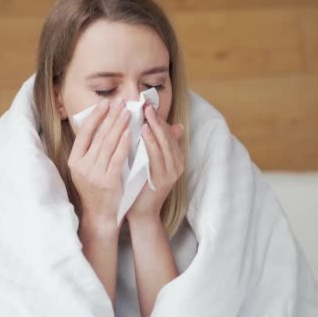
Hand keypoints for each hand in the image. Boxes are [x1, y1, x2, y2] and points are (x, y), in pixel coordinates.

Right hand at [68, 98, 130, 227]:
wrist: (100, 215)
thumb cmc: (96, 189)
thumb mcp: (86, 169)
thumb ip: (92, 149)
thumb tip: (104, 124)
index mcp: (74, 161)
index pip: (84, 133)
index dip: (95, 116)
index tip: (105, 103)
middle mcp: (82, 166)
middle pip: (98, 136)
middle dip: (111, 117)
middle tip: (121, 103)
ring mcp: (94, 174)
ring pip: (108, 144)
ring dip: (119, 126)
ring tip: (128, 112)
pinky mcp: (108, 181)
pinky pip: (117, 158)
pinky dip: (123, 143)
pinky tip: (130, 132)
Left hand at [126, 105, 183, 221]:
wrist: (141, 214)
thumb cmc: (140, 187)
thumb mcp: (147, 163)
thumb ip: (151, 146)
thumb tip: (153, 126)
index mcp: (175, 158)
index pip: (167, 132)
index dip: (157, 117)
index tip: (146, 103)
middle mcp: (177, 164)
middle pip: (167, 135)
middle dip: (156, 118)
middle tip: (145, 103)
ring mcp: (172, 172)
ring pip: (164, 144)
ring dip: (155, 126)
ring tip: (146, 113)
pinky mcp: (164, 179)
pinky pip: (157, 156)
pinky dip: (151, 142)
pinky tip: (144, 131)